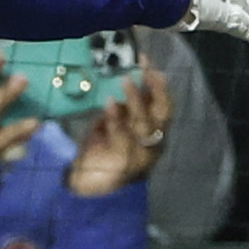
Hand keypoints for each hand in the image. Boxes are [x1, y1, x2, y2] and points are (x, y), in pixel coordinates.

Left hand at [63, 67, 171, 196]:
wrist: (84, 187)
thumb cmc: (98, 153)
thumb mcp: (112, 126)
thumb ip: (122, 110)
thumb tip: (127, 86)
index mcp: (153, 133)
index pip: (163, 104)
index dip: (157, 82)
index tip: (146, 60)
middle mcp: (153, 144)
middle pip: (164, 112)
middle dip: (157, 88)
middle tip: (145, 67)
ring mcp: (141, 156)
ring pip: (146, 123)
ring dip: (136, 100)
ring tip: (125, 81)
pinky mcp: (124, 165)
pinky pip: (123, 138)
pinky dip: (116, 119)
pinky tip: (109, 103)